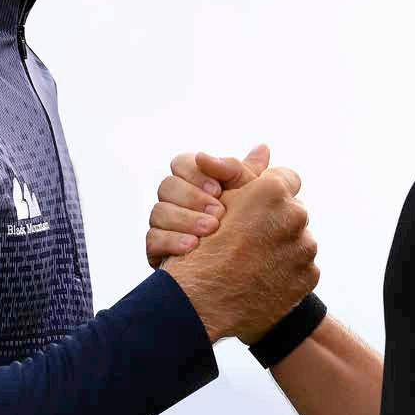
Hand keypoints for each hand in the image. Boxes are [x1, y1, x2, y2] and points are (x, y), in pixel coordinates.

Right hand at [146, 144, 268, 267]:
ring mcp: (162, 223)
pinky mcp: (156, 248)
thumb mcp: (247, 196)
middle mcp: (174, 199)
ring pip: (159, 212)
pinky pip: (152, 239)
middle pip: (167, 186)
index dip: (196, 174)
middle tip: (219, 213)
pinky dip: (172, 241)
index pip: (181, 163)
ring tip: (211, 230)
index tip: (218, 190)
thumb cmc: (244, 223)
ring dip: (186, 219)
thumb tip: (263, 148)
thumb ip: (248, 174)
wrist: (237, 266)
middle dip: (193, 198)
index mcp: (192, 179)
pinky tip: (192, 247)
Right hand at [160, 156, 318, 344]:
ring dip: (279, 245)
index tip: (253, 207)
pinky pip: (300, 267)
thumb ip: (242, 171)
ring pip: (296, 238)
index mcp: (273, 191)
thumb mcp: (218, 202)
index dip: (266, 192)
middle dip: (273, 220)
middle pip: (291, 210)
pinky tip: (261, 278)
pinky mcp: (309, 276)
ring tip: (253, 260)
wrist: (203, 301)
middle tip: (249, 237)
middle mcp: (296, 215)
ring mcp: (305, 248)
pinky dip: (285, 271)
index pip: (284, 177)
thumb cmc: (203, 246)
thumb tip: (263, 148)